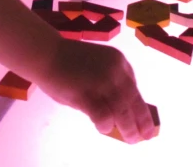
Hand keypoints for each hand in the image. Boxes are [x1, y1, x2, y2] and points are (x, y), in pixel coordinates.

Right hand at [35, 39, 155, 143]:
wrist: (47, 53)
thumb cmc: (69, 61)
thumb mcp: (98, 66)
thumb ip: (109, 85)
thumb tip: (119, 110)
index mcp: (119, 61)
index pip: (134, 87)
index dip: (140, 105)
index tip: (143, 118)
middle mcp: (114, 70)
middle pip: (133, 100)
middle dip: (142, 120)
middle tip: (146, 135)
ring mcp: (101, 82)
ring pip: (122, 110)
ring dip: (128, 128)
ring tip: (131, 139)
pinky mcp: (86, 93)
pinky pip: (102, 115)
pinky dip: (106, 125)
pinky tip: (104, 129)